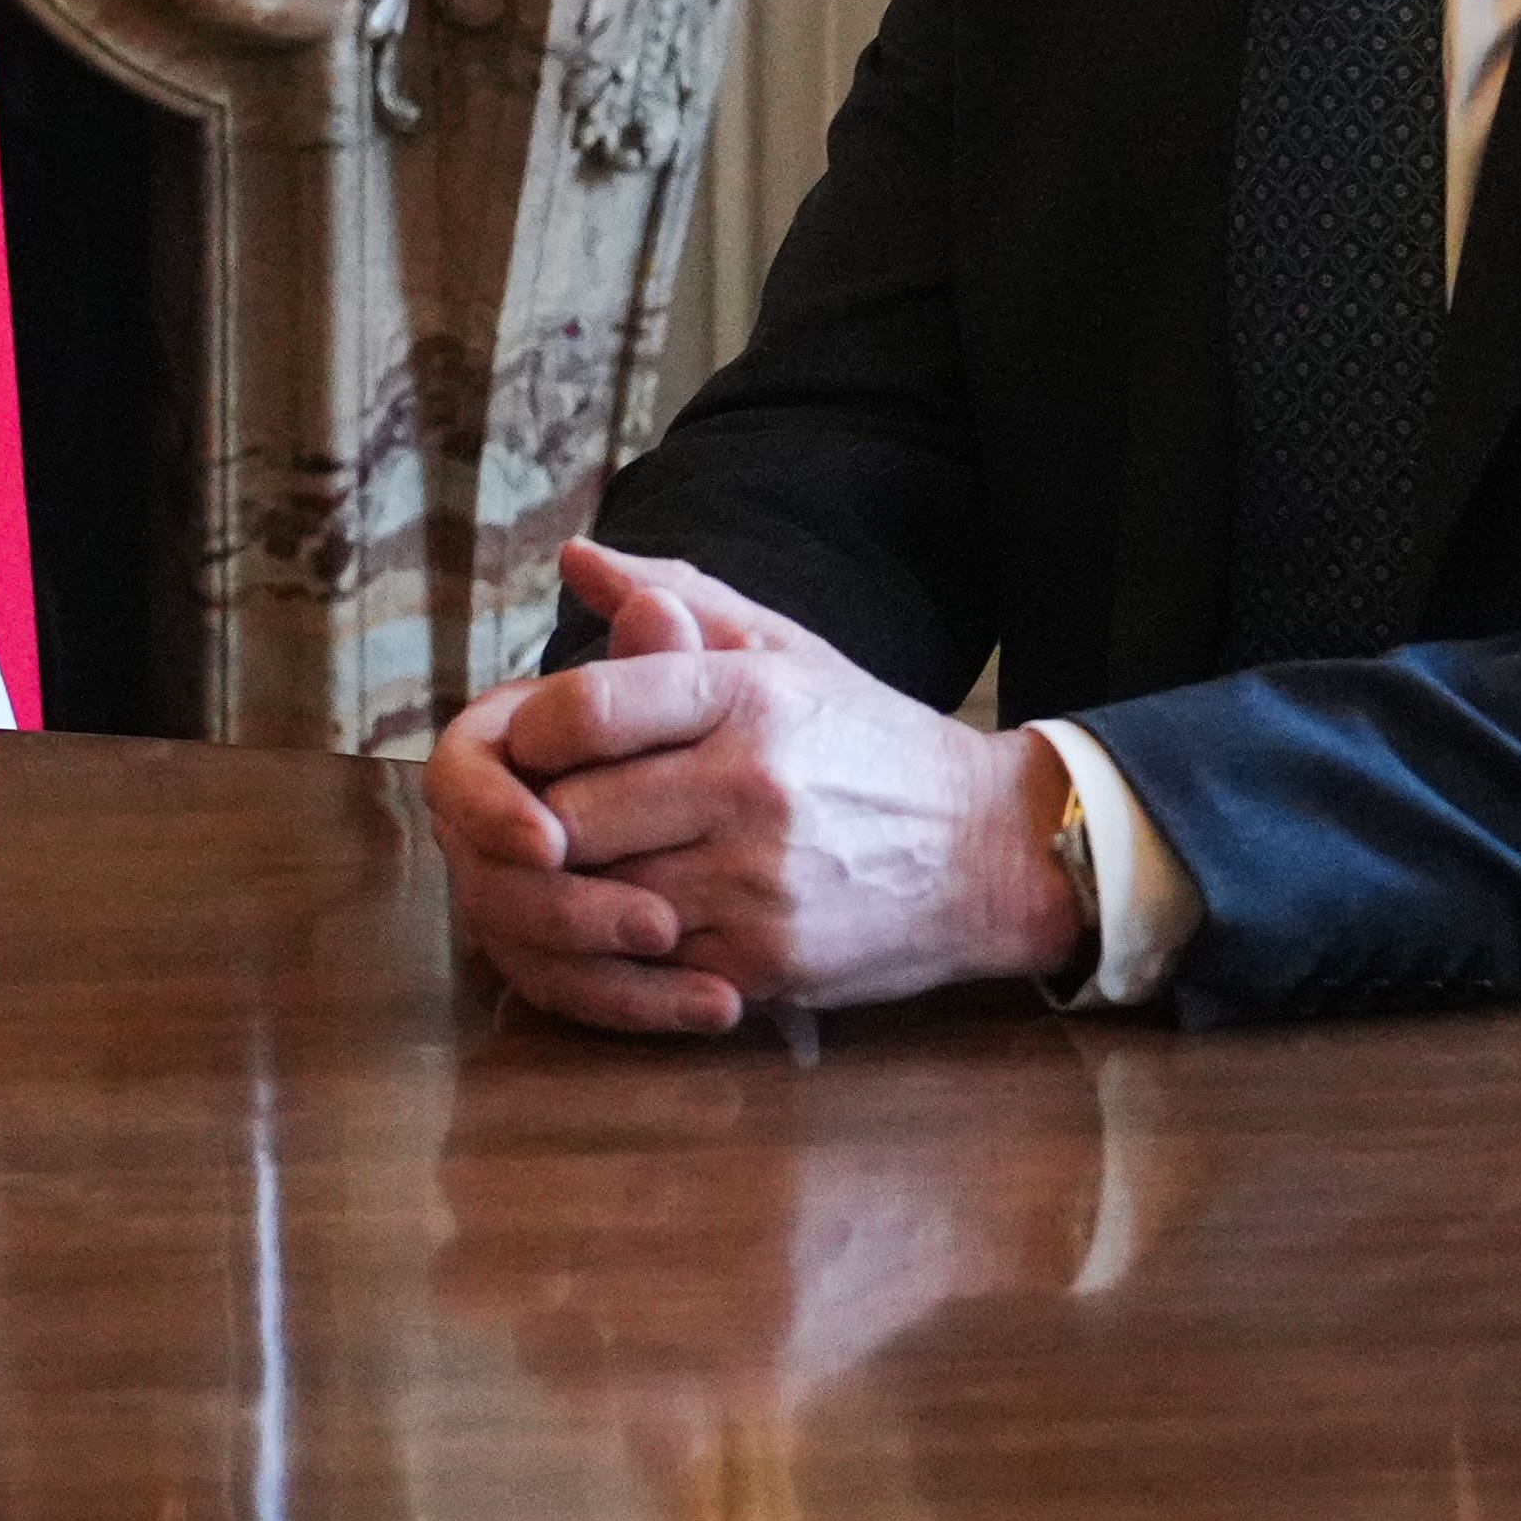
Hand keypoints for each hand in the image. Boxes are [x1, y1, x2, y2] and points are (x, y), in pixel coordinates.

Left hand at [418, 537, 1082, 1038]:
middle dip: (537, 817)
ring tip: (575, 867)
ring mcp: (759, 882)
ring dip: (571, 887)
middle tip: (532, 815)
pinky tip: (628, 921)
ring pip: (597, 895)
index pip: (583, 709)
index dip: (529, 733)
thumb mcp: (786, 651)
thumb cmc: (869, 744)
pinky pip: (646, 964)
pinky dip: (621, 948)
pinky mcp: (768, 962)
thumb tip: (575, 557)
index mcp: (747, 697)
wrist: (990, 855)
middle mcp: (749, 787)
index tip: (532, 746)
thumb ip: (675, 597)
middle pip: (570, 814)